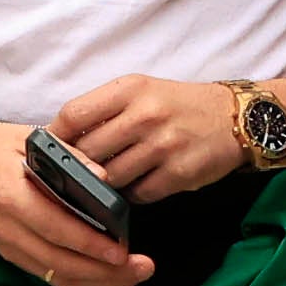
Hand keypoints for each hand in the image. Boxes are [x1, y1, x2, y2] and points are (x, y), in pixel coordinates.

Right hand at [0, 117, 144, 285]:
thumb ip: (69, 157)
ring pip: (58, 278)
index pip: (55, 228)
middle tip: (143, 269)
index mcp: (12, 197)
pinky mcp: (15, 257)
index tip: (122, 252)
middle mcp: (9, 229)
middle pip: (60, 263)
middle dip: (105, 273)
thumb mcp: (29, 139)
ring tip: (135, 283)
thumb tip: (105, 179)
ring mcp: (10, 248)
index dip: (89, 244)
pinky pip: (51, 280)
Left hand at [47, 70, 243, 202]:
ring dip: (105, 184)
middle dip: (79, 167)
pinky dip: (132, 195)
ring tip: (110, 180)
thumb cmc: (178, 105)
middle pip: (88, 152)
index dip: (55, 138)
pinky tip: (137, 186)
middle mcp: (146, 115)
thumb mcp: (141, 91)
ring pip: (110, 178)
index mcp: (130, 89)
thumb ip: (104, 111)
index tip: (50, 151)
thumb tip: (60, 141)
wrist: (236, 118)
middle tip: (77, 174)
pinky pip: (138, 195)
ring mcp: (163, 146)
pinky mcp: (179, 174)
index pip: (74, 115)